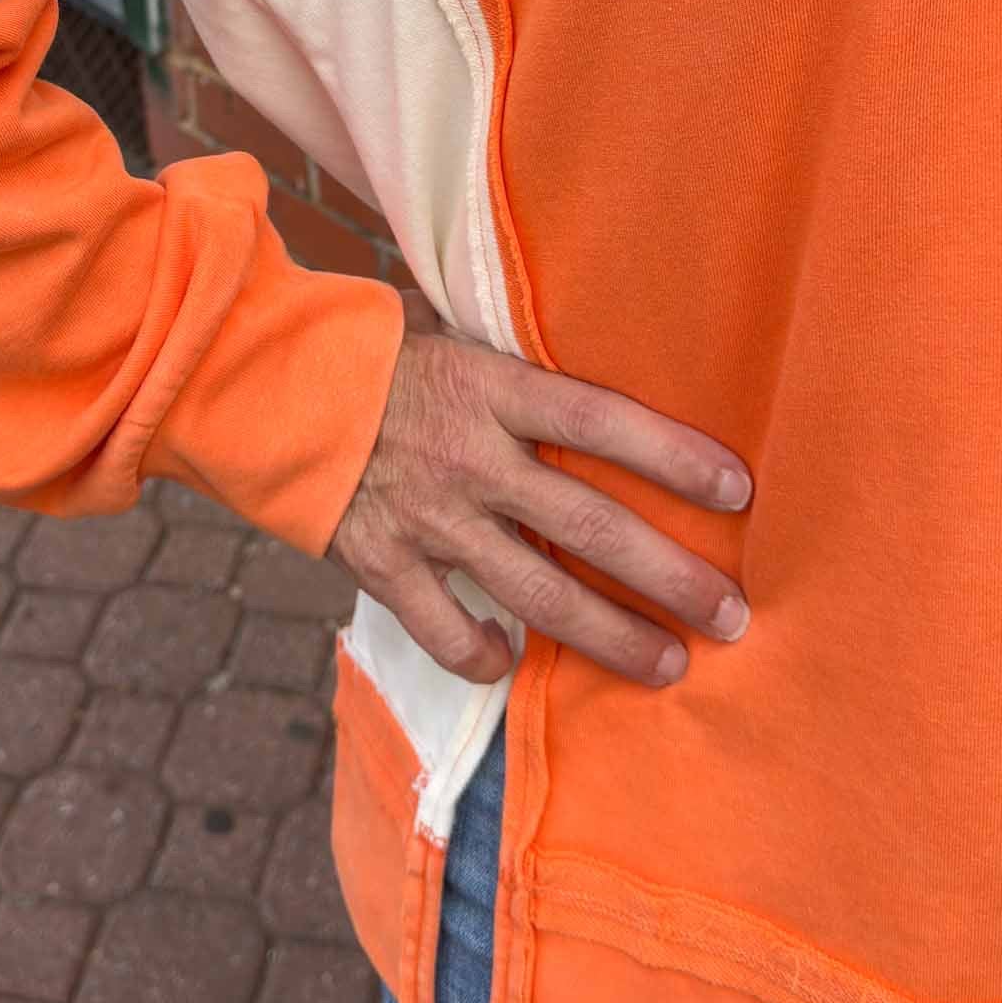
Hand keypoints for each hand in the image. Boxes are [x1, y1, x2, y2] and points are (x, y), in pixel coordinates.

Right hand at [326, 289, 752, 687]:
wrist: (263, 385)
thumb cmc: (371, 352)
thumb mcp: (451, 336)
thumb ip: (515, 370)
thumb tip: (595, 372)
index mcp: (490, 387)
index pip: (602, 421)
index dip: (675, 456)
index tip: (739, 490)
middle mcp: (470, 457)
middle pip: (591, 526)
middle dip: (672, 576)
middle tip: (733, 616)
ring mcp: (428, 518)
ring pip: (539, 596)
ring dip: (612, 637)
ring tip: (668, 665)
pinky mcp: (383, 562)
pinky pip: (449, 633)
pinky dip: (484, 656)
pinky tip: (509, 661)